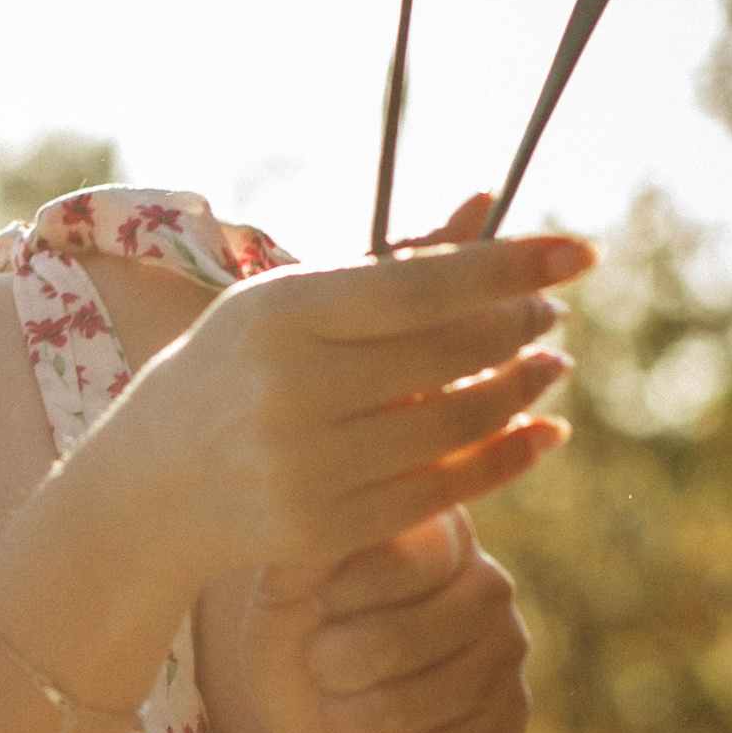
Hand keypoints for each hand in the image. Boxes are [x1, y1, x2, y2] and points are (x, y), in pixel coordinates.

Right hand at [85, 218, 586, 592]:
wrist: (152, 485)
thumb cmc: (241, 371)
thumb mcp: (295, 303)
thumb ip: (394, 262)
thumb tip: (489, 205)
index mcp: (279, 313)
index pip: (422, 286)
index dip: (511, 269)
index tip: (579, 255)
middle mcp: (289, 388)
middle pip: (449, 354)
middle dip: (520, 327)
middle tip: (551, 314)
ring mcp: (305, 464)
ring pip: (456, 424)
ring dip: (523, 391)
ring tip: (550, 365)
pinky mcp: (323, 527)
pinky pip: (444, 491)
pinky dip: (508, 459)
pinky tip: (541, 432)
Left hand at [244, 508, 532, 732]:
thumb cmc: (300, 648)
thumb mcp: (282, 597)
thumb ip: (304, 555)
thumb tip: (326, 510)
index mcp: (434, 532)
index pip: (402, 555)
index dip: (340, 596)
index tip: (318, 608)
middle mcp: (487, 583)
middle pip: (402, 637)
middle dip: (334, 670)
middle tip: (321, 671)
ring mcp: (508, 653)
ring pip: (422, 701)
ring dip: (352, 721)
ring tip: (336, 713)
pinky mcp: (510, 721)